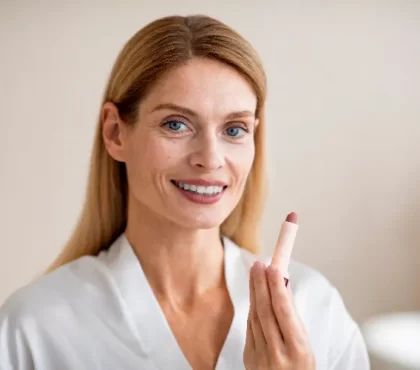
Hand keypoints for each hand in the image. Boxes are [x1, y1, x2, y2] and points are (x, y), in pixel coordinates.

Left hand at [243, 214, 314, 369]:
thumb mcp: (306, 349)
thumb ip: (293, 322)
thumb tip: (283, 289)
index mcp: (298, 352)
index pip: (284, 312)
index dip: (277, 287)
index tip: (274, 267)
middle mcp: (277, 354)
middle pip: (265, 310)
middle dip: (261, 284)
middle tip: (259, 263)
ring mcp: (260, 357)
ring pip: (255, 316)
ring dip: (255, 291)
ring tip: (256, 272)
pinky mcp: (248, 357)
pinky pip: (250, 327)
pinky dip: (253, 308)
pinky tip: (254, 294)